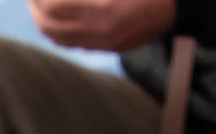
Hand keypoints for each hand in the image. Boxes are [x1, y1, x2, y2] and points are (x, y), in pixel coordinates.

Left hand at [29, 0, 174, 51]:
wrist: (179, 3)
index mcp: (102, 8)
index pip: (53, 5)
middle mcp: (101, 29)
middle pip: (50, 25)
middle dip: (36, 8)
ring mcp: (106, 41)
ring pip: (59, 38)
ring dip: (43, 22)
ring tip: (40, 7)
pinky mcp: (111, 46)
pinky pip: (74, 45)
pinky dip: (59, 33)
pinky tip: (57, 20)